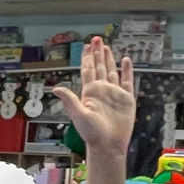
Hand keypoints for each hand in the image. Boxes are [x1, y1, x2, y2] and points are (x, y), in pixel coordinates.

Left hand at [54, 39, 135, 158]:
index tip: (86, 45)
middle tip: (96, 39)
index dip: (86, 57)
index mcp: (90, 92)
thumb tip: (56, 88)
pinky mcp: (127, 99)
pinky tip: (125, 60)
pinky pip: (127, 81)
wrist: (109, 145)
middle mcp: (102, 90)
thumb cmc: (92, 133)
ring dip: (109, 59)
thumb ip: (69, 100)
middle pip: (98, 67)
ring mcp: (114, 93)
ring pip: (111, 71)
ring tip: (106, 46)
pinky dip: (126, 70)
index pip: (87, 70)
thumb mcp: (79, 115)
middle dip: (97, 53)